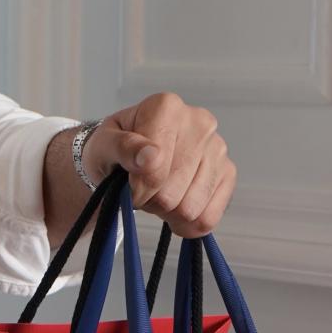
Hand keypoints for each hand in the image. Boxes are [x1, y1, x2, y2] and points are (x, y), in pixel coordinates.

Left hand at [82, 93, 235, 237]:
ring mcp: (218, 149)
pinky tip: (175, 209)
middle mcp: (199, 123)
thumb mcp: (103, 146)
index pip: (155, 170)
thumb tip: (150, 156)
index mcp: (167, 108)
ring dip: (167, 212)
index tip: (127, 182)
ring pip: (190, 209)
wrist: (129, 157)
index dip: (135, 188)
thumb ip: (121, 147)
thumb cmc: (114, 150)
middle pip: (171, 194)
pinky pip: (208, 218)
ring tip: (158, 193)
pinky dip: (187, 224)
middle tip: (142, 188)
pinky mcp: (228, 174)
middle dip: (150, 201)